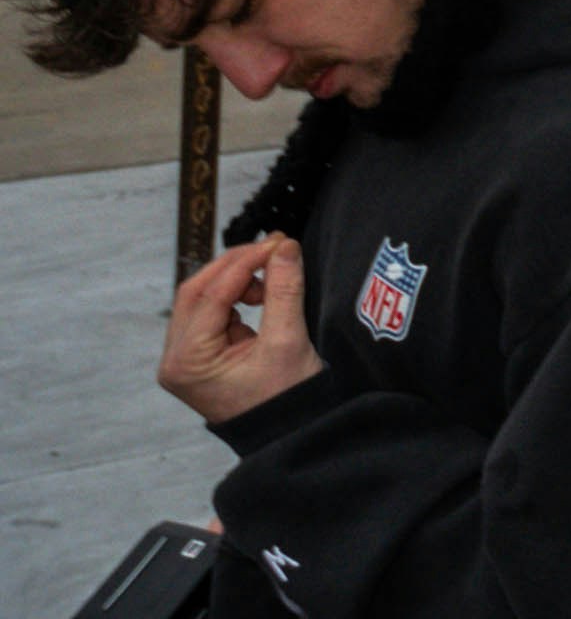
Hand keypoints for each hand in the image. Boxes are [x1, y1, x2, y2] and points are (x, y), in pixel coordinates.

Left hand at [161, 236, 321, 425]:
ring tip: (271, 280)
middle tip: (273, 249)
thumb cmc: (284, 401)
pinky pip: (211, 312)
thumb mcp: (287, 342)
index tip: (277, 242)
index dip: (245, 262)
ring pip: (202, 298)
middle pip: (197, 292)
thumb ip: (284, 290)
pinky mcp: (199, 355)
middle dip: (235, 266)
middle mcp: (176, 359)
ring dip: (236, 280)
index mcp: (187, 361)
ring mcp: (184, 358)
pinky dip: (235, 295)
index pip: (210, 294)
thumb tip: (285, 248)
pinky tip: (261, 295)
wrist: (287, 435)